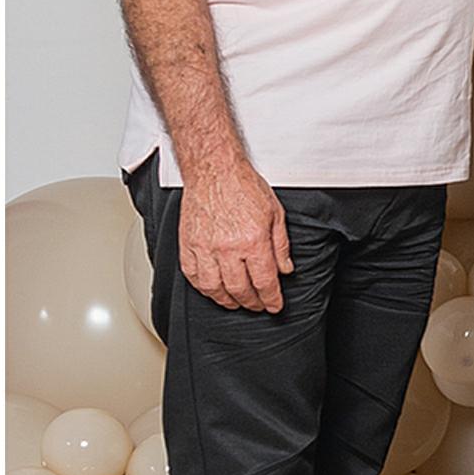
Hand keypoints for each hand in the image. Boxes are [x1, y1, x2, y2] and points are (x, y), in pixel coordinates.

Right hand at [177, 155, 293, 313]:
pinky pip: (193, 275)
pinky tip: (212, 290)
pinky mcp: (188, 244)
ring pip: (214, 288)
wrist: (214, 169)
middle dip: (252, 303)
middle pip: (240, 289)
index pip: (264, 281)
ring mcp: (205, 247)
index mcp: (252, 240)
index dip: (271, 299)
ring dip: (227, 300)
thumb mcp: (275, 213)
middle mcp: (228, 248)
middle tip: (258, 305)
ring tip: (236, 303)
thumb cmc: (243, 186)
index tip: (274, 305)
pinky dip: (203, 288)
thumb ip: (281, 245)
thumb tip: (285, 269)